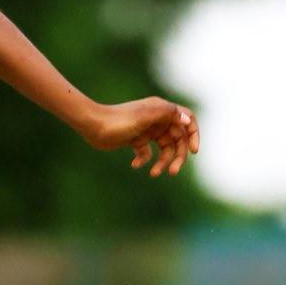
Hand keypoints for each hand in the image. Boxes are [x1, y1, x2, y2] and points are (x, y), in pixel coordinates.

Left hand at [81, 98, 199, 176]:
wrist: (92, 125)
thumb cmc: (118, 120)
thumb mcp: (144, 116)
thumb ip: (167, 114)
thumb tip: (188, 119)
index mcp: (163, 110)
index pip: (188, 120)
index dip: (194, 135)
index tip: (193, 151)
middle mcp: (157, 119)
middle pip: (177, 139)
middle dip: (177, 156)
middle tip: (173, 172)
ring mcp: (147, 130)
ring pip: (163, 148)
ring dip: (162, 162)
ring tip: (154, 174)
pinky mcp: (135, 140)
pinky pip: (146, 153)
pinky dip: (144, 160)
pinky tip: (135, 165)